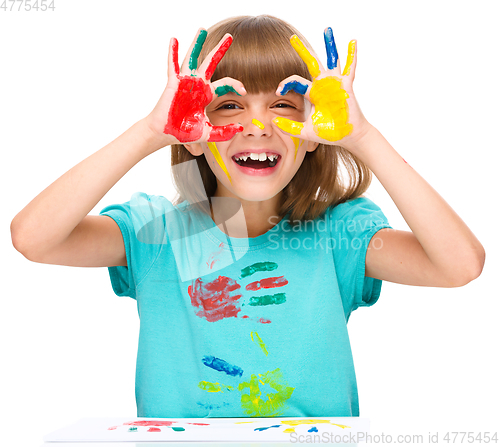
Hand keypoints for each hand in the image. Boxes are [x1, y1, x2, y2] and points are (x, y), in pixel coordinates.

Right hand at [146, 29, 245, 145]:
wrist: (167, 134)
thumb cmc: (184, 132)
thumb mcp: (209, 133)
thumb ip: (225, 131)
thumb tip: (240, 128)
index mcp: (207, 95)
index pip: (225, 83)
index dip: (236, 85)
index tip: (244, 91)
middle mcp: (198, 85)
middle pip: (211, 62)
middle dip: (220, 49)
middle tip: (229, 36)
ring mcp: (186, 82)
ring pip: (193, 58)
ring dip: (198, 44)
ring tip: (202, 30)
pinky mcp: (174, 83)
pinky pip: (173, 65)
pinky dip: (173, 52)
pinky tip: (174, 40)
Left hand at [273, 28, 370, 150]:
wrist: (348, 137)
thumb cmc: (330, 133)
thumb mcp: (306, 131)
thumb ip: (290, 127)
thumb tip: (274, 121)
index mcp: (312, 94)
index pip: (295, 82)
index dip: (285, 83)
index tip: (278, 91)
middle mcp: (323, 85)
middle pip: (310, 63)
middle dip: (301, 51)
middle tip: (291, 38)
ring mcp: (335, 84)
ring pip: (331, 60)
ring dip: (329, 45)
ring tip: (327, 30)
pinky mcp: (346, 86)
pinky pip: (349, 68)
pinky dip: (352, 55)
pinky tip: (353, 42)